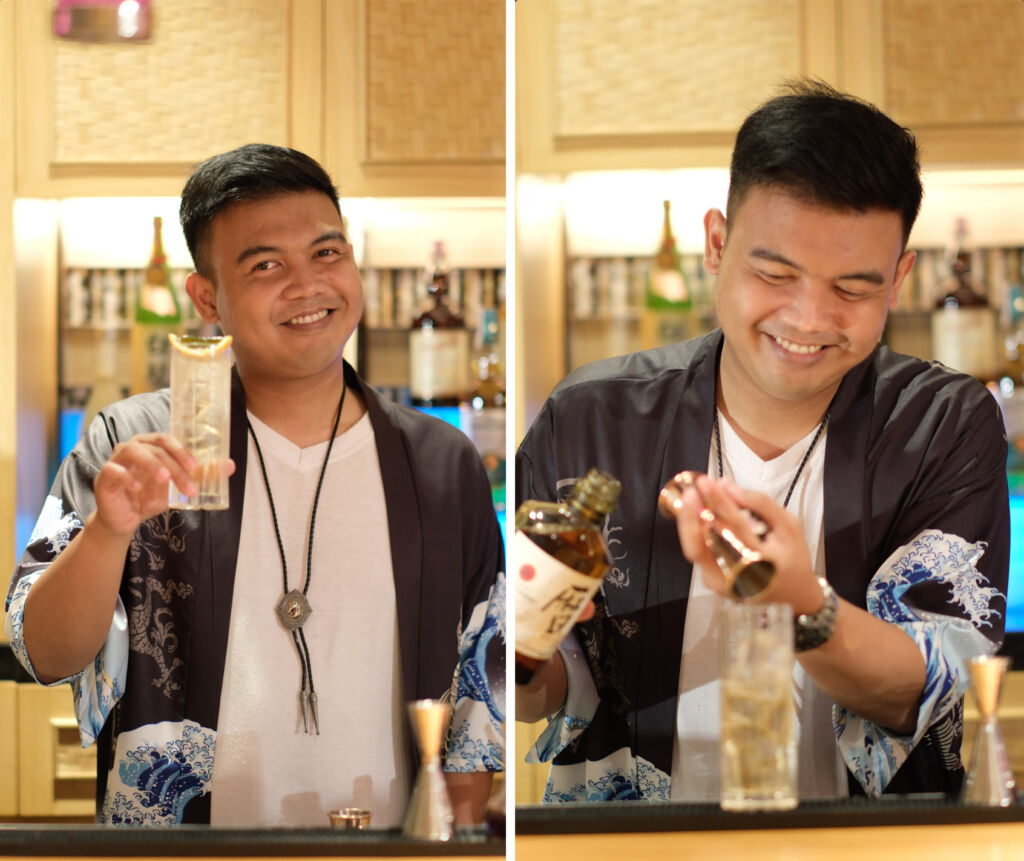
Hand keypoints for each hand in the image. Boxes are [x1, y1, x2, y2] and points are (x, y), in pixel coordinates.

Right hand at [91, 433, 233, 536]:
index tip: (197, 467)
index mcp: (152, 445)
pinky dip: (127, 477)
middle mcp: (134, 447)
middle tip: (190, 483)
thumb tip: (230, 465)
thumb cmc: (151, 498)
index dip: (183, 450)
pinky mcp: (104, 476)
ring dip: (153, 464)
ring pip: (134, 451)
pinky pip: (113, 469)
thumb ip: (201, 475)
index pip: (168, 439)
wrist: (125, 520)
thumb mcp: (178, 488)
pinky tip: (138, 487)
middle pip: (156, 447)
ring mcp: (117, 459)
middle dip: (175, 465)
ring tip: (165, 480)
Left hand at [672, 475, 823, 613]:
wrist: (793, 595)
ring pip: (693, 550)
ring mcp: (721, 583)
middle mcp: (737, 577)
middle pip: (703, 545)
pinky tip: (697, 515)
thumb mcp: (788, 526)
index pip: (735, 527)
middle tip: (691, 490)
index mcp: (762, 563)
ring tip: (691, 498)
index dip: (719, 502)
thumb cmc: (792, 558)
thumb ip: (760, 503)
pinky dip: (694, 532)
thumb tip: (727, 486)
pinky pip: (698, 553)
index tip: (708, 483)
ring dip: (689, 522)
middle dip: (692, 515)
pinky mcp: (712, 583)